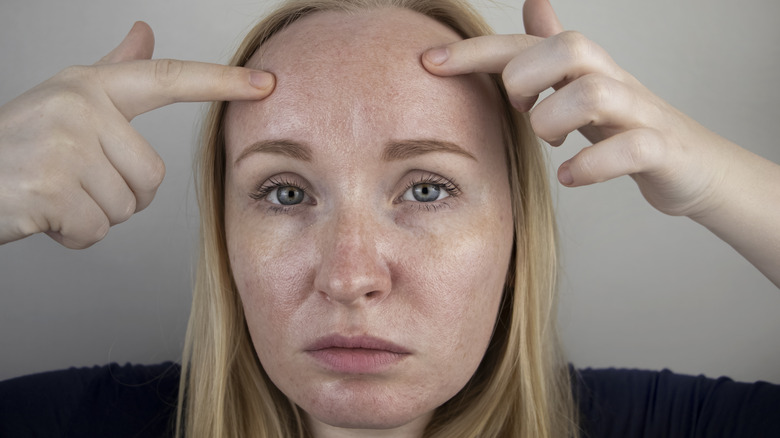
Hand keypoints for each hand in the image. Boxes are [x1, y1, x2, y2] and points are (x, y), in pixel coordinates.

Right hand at [0, 22, 273, 248]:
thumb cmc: (17, 145)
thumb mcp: (67, 99)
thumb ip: (114, 70)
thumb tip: (145, 33)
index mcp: (90, 86)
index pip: (168, 79)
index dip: (221, 82)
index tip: (267, 83)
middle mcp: (79, 106)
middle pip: (151, 177)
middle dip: (118, 195)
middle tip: (72, 182)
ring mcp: (63, 144)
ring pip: (125, 207)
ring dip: (94, 215)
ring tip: (54, 195)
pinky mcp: (50, 187)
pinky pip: (96, 230)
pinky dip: (73, 235)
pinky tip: (43, 215)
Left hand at [421, 0, 738, 219]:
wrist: (694, 166)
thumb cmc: (627, 124)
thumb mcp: (585, 83)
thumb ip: (553, 49)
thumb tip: (531, 2)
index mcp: (584, 68)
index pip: (525, 45)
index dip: (476, 51)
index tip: (428, 63)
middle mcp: (612, 80)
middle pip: (569, 48)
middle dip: (526, 78)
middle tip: (521, 111)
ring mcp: (639, 113)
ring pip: (595, 93)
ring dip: (555, 121)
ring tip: (550, 145)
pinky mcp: (661, 149)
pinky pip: (631, 147)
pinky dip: (593, 164)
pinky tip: (571, 176)